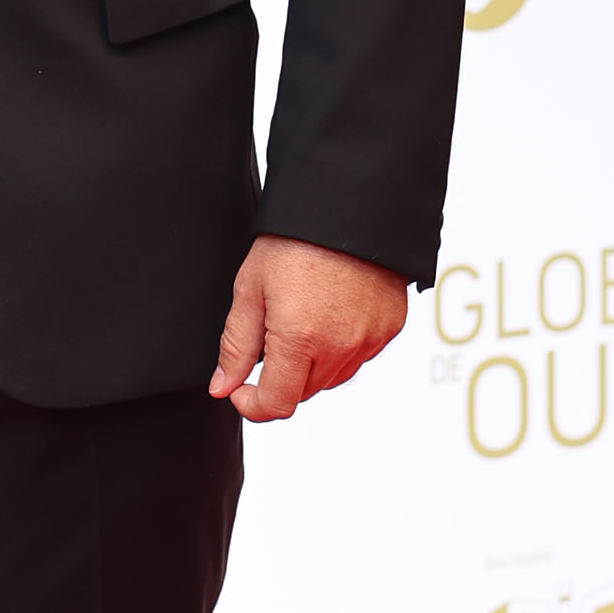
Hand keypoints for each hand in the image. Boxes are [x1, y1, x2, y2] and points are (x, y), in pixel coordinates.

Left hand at [210, 235, 406, 423]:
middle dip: (280, 376)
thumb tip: (223, 386)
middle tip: (270, 335)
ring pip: (332, 378)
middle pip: (303, 392)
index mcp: (300, 339)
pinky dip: (341, 347)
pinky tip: (330, 312)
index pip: (276, 405)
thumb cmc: (296, 240)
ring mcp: (369, 341)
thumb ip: (236, 345)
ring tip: (302, 316)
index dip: (251, 405)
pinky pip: (359, 356)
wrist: (349, 207)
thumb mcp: (251, 289)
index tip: (240, 388)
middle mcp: (340, 347)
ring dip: (311, 364)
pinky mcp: (389, 329)